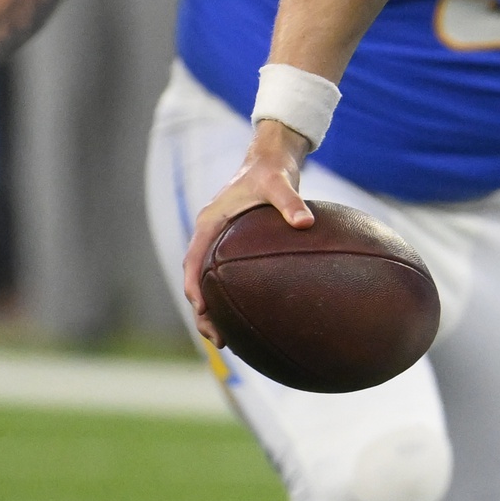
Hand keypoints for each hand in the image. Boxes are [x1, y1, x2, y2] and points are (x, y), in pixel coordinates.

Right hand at [182, 122, 314, 344]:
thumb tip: (306, 224)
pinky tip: (254, 319)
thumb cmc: (271, 170)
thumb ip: (291, 202)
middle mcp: (211, 236)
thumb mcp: (279, 183)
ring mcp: (221, 244)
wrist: (272, 159)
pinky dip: (233, 299)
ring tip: (230, 341)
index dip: (195, 287)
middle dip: (203, 312)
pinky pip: (229, 278)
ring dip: (216, 311)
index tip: (203, 310)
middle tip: (218, 339)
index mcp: (210, 223)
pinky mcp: (235, 248)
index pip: (193, 261)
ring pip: (211, 284)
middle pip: (198, 281)